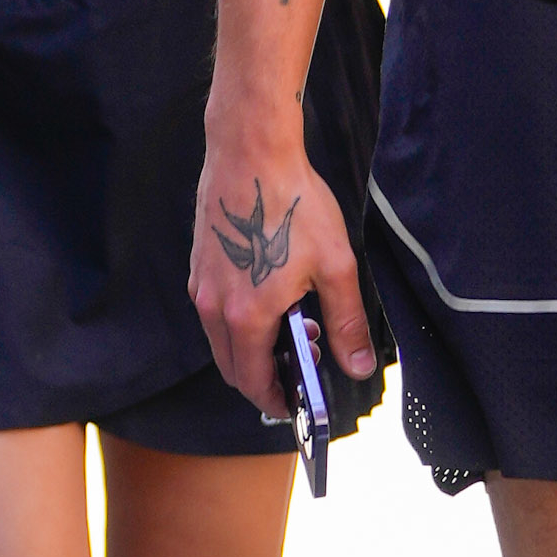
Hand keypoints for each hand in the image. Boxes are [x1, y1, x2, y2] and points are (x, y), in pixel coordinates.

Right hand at [190, 139, 373, 421]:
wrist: (250, 153)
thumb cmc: (293, 204)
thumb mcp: (335, 266)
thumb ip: (347, 323)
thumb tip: (357, 366)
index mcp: (247, 316)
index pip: (252, 381)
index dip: (275, 400)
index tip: (294, 404)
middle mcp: (213, 307)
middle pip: (231, 367)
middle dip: (262, 378)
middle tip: (299, 368)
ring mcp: (201, 285)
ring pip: (220, 340)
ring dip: (250, 349)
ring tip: (292, 328)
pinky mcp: (199, 265)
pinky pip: (212, 312)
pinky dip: (236, 322)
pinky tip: (269, 298)